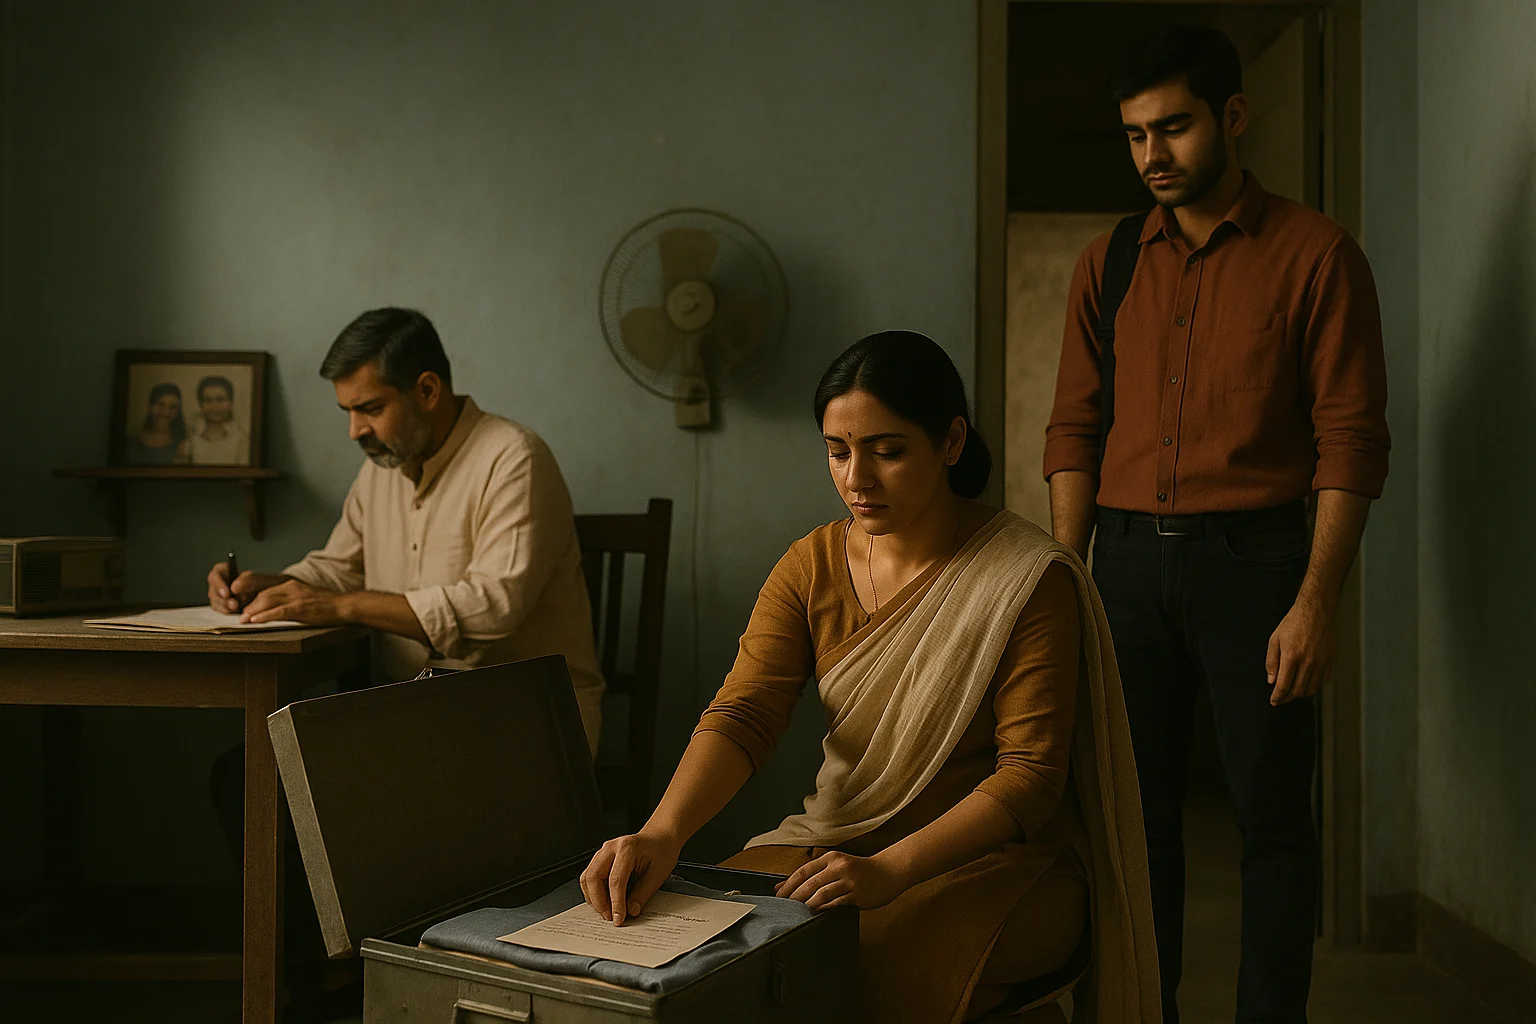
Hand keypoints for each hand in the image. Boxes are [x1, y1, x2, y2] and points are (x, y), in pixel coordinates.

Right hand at [207, 563, 286, 613]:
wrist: (270, 596)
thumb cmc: (265, 584)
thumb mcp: (260, 580)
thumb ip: (248, 580)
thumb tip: (234, 587)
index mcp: (225, 570)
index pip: (215, 575)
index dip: (218, 584)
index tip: (228, 593)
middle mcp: (219, 582)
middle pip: (213, 590)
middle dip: (223, 599)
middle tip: (235, 605)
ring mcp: (219, 594)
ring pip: (215, 601)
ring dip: (225, 606)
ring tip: (238, 608)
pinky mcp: (222, 605)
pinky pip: (220, 609)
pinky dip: (227, 612)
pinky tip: (236, 612)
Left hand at [240, 578, 346, 624]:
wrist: (344, 606)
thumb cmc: (326, 605)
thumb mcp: (305, 596)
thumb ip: (289, 599)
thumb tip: (271, 609)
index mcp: (291, 584)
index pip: (265, 588)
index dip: (251, 597)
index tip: (243, 606)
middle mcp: (291, 587)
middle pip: (263, 594)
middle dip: (249, 605)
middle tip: (240, 616)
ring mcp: (296, 597)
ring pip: (267, 601)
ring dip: (253, 611)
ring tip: (244, 620)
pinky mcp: (301, 608)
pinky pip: (278, 611)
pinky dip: (265, 616)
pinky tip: (256, 621)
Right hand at [579, 830, 681, 925]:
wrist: (660, 837)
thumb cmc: (661, 850)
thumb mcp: (658, 874)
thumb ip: (642, 894)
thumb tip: (630, 911)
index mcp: (627, 848)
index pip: (615, 880)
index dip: (616, 903)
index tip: (618, 918)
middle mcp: (611, 848)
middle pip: (594, 877)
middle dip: (599, 902)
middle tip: (610, 917)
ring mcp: (603, 852)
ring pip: (587, 878)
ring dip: (594, 898)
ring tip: (608, 911)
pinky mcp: (600, 859)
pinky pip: (589, 877)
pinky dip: (593, 892)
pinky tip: (604, 901)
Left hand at [774, 849, 907, 910]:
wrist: (889, 871)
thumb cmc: (861, 870)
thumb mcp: (838, 865)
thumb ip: (815, 874)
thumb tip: (785, 886)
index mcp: (831, 858)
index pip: (803, 871)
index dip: (788, 884)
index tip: (777, 896)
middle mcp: (839, 866)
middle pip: (809, 883)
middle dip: (793, 897)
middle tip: (783, 907)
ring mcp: (848, 880)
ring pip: (821, 893)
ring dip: (807, 904)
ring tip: (796, 912)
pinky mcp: (857, 893)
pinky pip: (836, 902)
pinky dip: (823, 908)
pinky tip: (816, 913)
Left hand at [1266, 594, 1334, 704]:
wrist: (1315, 612)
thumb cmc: (1293, 623)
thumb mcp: (1274, 640)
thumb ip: (1271, 662)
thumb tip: (1272, 681)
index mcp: (1291, 657)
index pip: (1284, 686)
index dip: (1278, 697)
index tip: (1274, 701)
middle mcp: (1308, 662)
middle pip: (1298, 691)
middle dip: (1287, 698)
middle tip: (1281, 698)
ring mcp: (1321, 662)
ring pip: (1312, 689)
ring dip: (1301, 694)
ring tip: (1293, 692)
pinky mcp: (1330, 661)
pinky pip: (1323, 681)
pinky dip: (1315, 686)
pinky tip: (1307, 683)